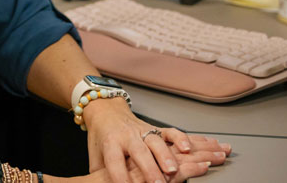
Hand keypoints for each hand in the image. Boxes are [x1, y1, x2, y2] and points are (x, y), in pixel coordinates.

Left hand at [80, 99, 229, 182]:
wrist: (106, 111)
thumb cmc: (102, 137)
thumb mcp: (95, 155)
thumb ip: (100, 172)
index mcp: (111, 142)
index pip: (114, 161)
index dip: (119, 175)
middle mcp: (128, 135)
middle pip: (139, 152)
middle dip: (150, 168)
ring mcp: (143, 131)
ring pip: (158, 142)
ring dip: (169, 156)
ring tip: (176, 169)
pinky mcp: (155, 128)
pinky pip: (170, 132)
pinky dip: (182, 139)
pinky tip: (191, 147)